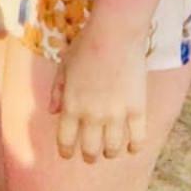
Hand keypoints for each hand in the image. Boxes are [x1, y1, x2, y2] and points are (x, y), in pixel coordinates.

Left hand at [50, 16, 148, 162]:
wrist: (114, 35)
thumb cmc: (85, 46)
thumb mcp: (64, 66)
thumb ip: (57, 91)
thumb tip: (52, 112)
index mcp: (72, 105)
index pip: (66, 140)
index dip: (65, 151)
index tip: (67, 154)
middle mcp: (92, 115)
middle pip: (90, 150)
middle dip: (89, 156)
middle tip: (90, 156)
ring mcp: (116, 114)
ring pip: (113, 148)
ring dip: (109, 153)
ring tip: (109, 151)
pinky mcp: (137, 110)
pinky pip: (138, 139)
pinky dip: (134, 147)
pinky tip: (131, 147)